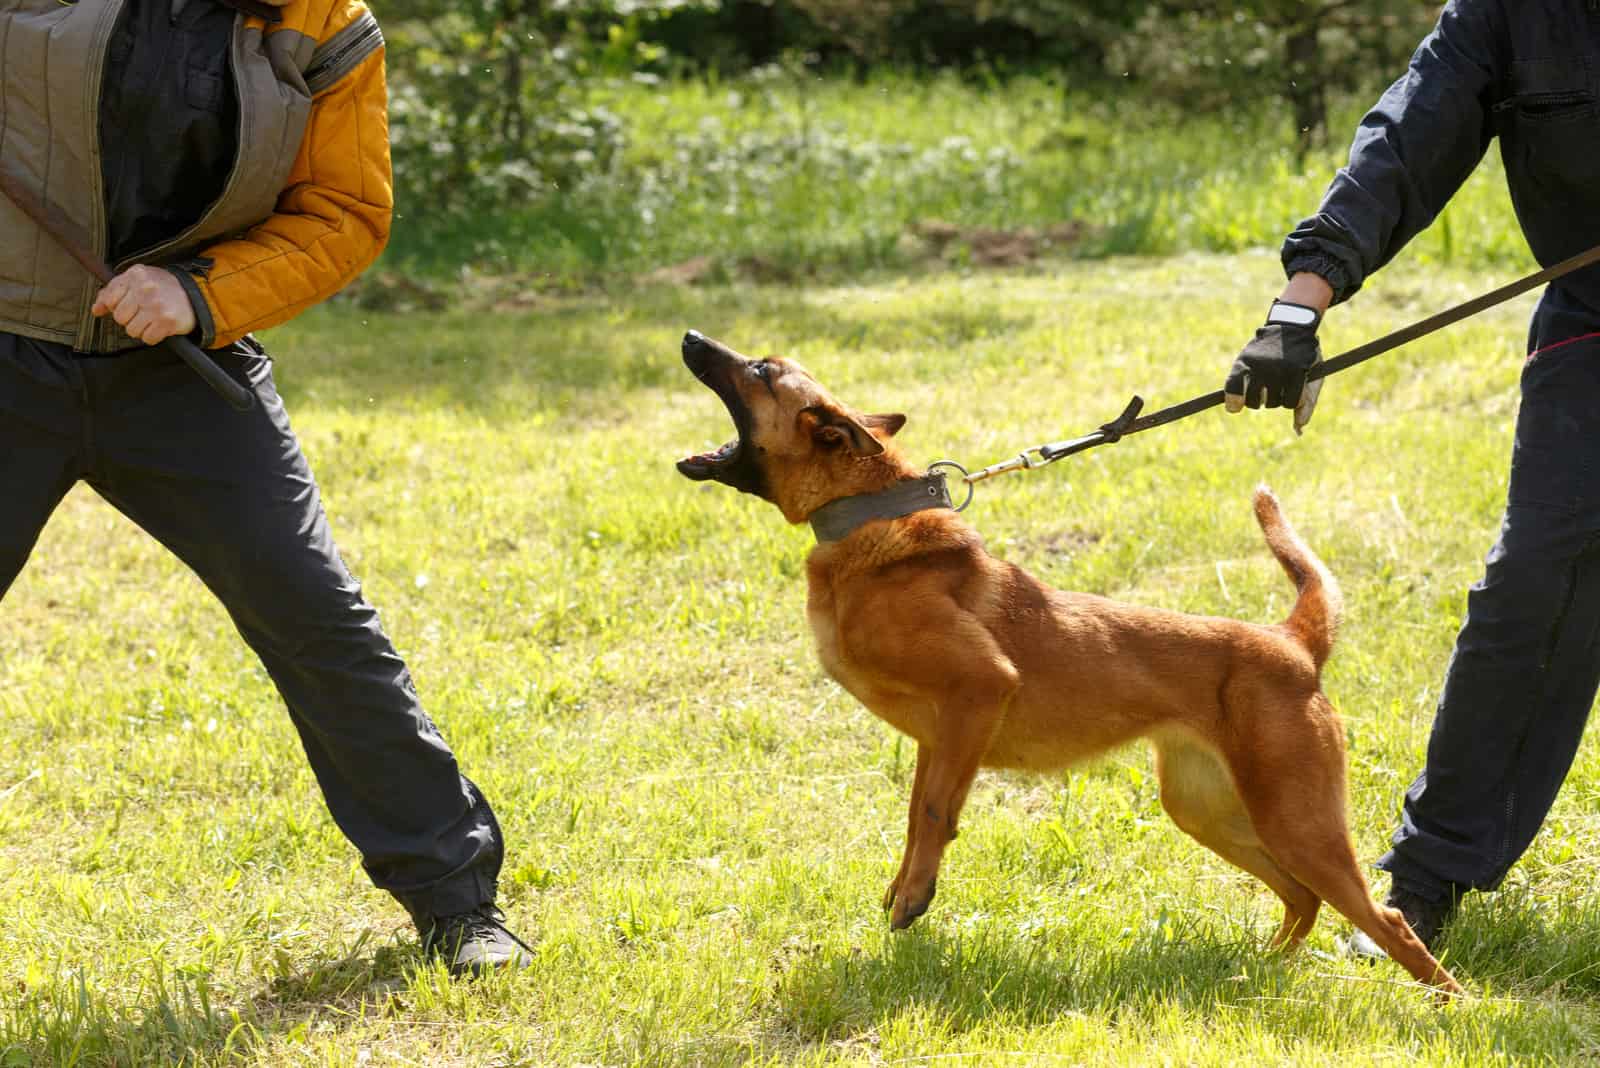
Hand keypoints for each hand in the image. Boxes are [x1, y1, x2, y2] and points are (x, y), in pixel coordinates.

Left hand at [92, 265, 196, 345]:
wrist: (195, 295)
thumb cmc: (162, 288)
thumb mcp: (136, 281)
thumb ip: (112, 292)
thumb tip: (96, 309)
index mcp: (135, 275)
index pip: (110, 299)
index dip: (118, 305)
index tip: (130, 304)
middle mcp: (145, 288)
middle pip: (120, 317)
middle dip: (130, 319)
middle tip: (143, 312)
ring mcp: (157, 305)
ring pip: (132, 330)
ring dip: (141, 329)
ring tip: (152, 319)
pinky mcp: (167, 321)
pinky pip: (148, 339)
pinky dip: (153, 336)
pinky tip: (160, 326)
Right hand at [1225, 303, 1323, 432]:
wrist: (1290, 326)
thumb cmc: (1304, 356)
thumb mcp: (1314, 375)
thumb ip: (1308, 402)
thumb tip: (1299, 429)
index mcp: (1296, 371)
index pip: (1291, 402)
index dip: (1293, 398)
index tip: (1295, 388)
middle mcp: (1275, 368)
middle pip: (1273, 403)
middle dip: (1276, 397)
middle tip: (1279, 380)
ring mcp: (1257, 365)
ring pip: (1255, 401)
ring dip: (1260, 399)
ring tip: (1265, 383)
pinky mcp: (1242, 361)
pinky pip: (1233, 389)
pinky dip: (1233, 400)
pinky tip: (1234, 407)